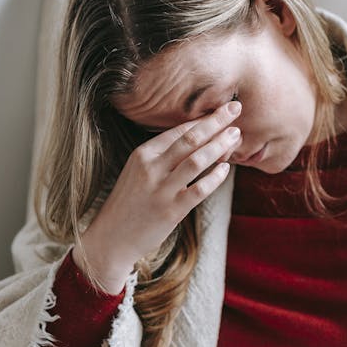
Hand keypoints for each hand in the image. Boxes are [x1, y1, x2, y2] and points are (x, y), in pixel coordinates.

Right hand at [73, 101, 241, 292]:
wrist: (112, 237)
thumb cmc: (130, 203)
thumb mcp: (138, 172)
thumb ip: (163, 157)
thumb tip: (199, 141)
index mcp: (142, 154)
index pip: (178, 130)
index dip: (202, 118)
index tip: (221, 109)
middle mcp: (151, 168)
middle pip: (190, 138)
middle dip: (215, 121)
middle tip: (235, 108)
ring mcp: (161, 189)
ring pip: (196, 160)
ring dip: (219, 145)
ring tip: (235, 135)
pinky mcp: (171, 210)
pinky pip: (199, 189)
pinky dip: (215, 177)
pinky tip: (226, 168)